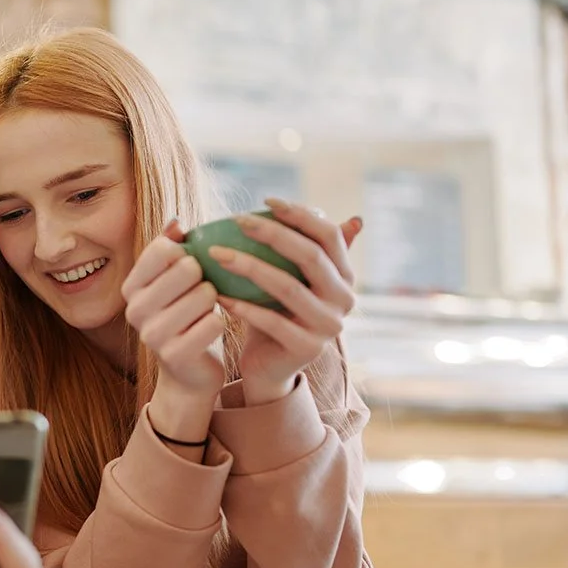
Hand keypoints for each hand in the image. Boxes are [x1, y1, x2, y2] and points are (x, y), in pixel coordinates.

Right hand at [122, 220, 225, 453]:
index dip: (188, 252)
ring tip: (206, 310)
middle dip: (206, 277)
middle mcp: (135, 309)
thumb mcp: (173, 283)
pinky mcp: (174, 354)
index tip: (191, 267)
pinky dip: (220, 322)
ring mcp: (152, 334)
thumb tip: (176, 222)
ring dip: (215, 300)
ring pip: (204, 294)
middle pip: (188, 268)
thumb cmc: (185, 317)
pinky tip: (210, 329)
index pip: (163, 248)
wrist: (188, 373)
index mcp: (131, 286)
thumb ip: (172, 250)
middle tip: (203, 292)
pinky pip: (214, 321)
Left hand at [213, 200, 361, 404]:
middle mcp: (345, 300)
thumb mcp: (289, 278)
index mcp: (345, 276)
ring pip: (288, 287)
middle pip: (310, 256)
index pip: (329, 236)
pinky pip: (270, 321)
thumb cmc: (275, 313)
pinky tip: (217, 293)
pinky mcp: (306, 349)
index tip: (266, 200)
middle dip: (273, 233)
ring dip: (249, 266)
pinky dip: (242, 306)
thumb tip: (350, 216)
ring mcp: (328, 327)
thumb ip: (303, 249)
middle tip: (237, 220)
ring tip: (217, 253)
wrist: (268, 366)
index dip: (301, 214)